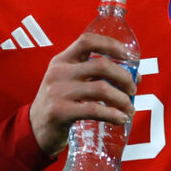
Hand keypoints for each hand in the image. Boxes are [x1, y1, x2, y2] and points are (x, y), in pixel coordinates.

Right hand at [29, 33, 138, 156]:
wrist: (35, 129)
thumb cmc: (61, 103)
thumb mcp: (70, 82)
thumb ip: (96, 75)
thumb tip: (135, 77)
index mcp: (62, 60)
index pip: (87, 41)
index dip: (111, 44)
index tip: (129, 55)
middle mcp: (59, 72)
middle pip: (101, 65)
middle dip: (124, 77)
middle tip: (133, 89)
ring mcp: (58, 92)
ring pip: (101, 89)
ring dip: (122, 99)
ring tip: (129, 108)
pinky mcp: (60, 112)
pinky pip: (94, 110)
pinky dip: (113, 114)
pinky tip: (121, 118)